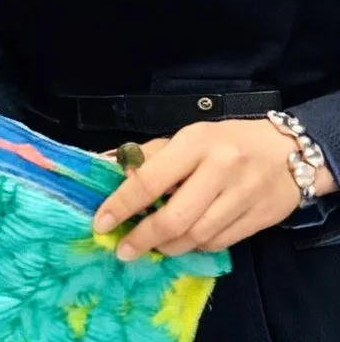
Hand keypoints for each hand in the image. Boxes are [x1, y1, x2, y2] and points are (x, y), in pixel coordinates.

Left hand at [92, 118, 306, 259]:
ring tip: (153, 245)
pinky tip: (184, 242)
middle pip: (175, 217)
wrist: (286, 152)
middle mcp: (219, 170)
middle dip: (143, 237)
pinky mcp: (259, 219)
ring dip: (168, 246)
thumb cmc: (224, 141)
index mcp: (194, 143)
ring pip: (196, 236)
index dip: (122, 204)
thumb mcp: (185, 138)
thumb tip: (107, 166)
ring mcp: (242, 196)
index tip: (102, 222)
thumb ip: (148, 155)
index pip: (150, 179)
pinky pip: (219, 243)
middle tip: (124, 249)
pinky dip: (196, 247)